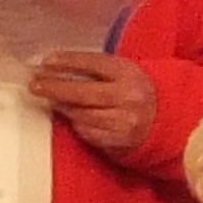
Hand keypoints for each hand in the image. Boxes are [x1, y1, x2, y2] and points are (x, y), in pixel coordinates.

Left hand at [26, 52, 156, 155]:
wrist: (166, 121)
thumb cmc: (137, 92)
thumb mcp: (125, 73)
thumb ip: (98, 70)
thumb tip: (57, 68)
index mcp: (129, 73)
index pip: (93, 63)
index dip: (68, 61)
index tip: (46, 62)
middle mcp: (127, 96)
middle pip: (83, 92)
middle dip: (55, 88)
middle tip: (35, 85)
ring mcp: (123, 121)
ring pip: (82, 114)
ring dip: (62, 107)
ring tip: (49, 100)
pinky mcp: (119, 141)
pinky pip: (88, 132)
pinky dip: (77, 124)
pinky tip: (71, 117)